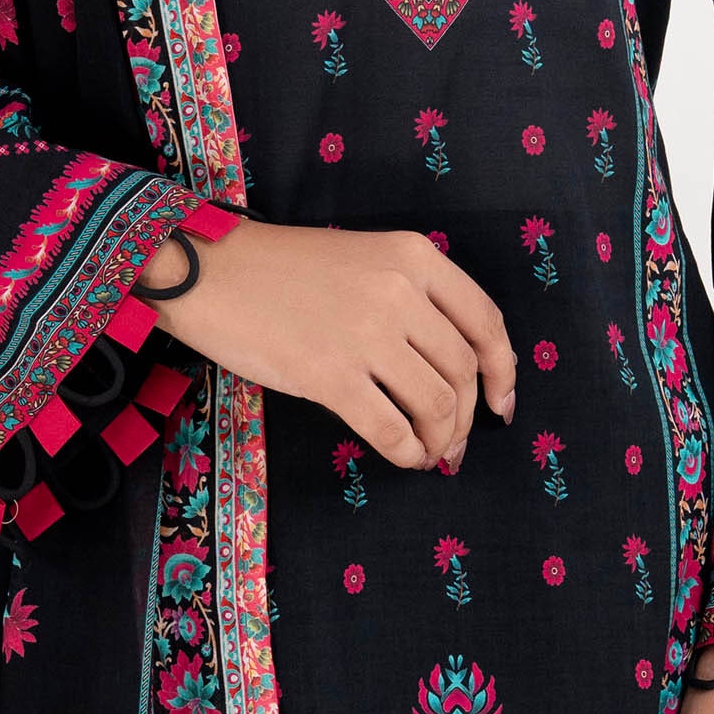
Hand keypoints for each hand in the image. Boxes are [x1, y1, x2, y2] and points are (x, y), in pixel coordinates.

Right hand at [138, 217, 516, 471]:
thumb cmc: (284, 269)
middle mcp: (399, 291)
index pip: (486, 322)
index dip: (502, 372)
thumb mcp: (365, 259)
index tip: (502, 404)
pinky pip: (391, 429)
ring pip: (436, 404)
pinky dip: (407, 452)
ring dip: (440, 440)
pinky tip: (403, 456)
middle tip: (455, 445)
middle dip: (468, 418)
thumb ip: (412, 298)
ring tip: (429, 453)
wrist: (212, 271)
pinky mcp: (330, 375)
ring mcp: (366, 333)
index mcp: (414, 256)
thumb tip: (454, 371)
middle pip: (463, 370)